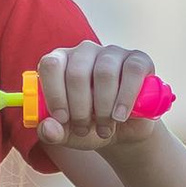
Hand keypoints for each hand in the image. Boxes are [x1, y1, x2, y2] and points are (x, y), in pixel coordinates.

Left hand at [33, 42, 159, 153]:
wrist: (123, 130)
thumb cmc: (90, 125)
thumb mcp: (68, 134)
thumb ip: (52, 133)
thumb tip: (47, 128)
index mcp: (61, 62)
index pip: (51, 65)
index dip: (54, 93)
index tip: (62, 119)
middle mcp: (84, 52)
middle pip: (77, 73)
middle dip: (80, 109)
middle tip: (84, 129)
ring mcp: (112, 53)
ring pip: (104, 73)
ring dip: (103, 108)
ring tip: (104, 128)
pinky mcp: (138, 59)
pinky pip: (132, 71)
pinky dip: (126, 97)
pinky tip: (120, 116)